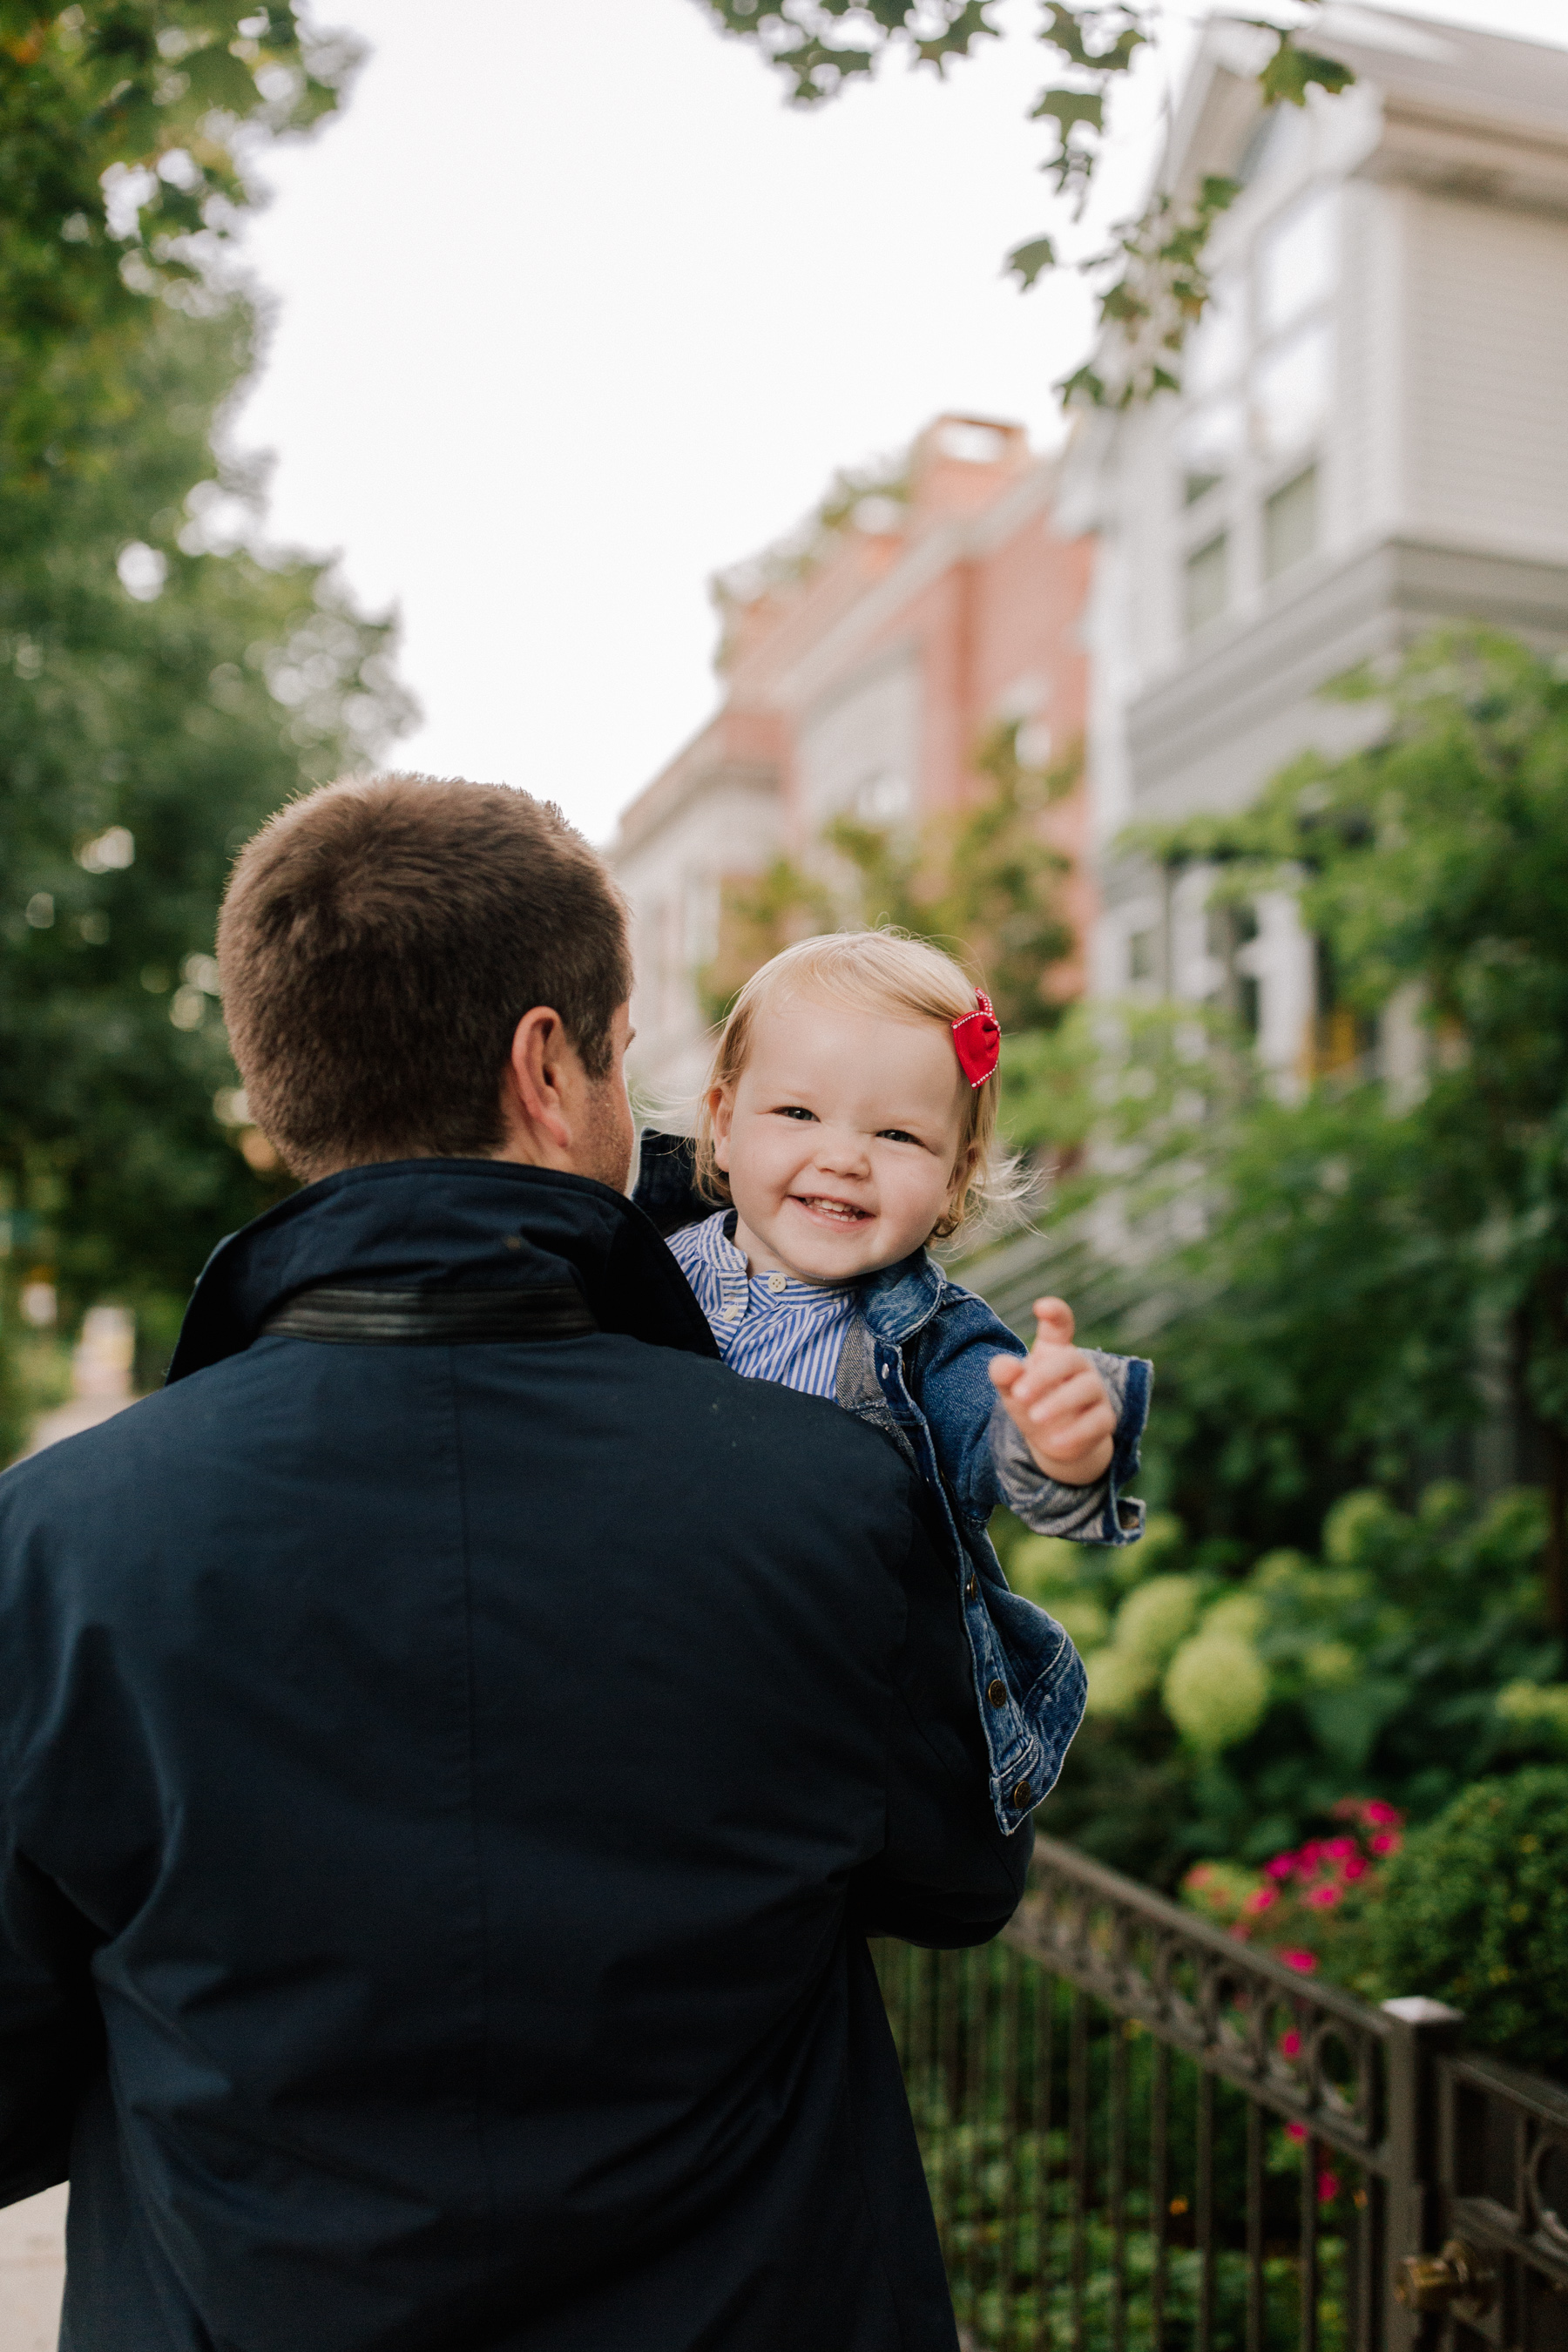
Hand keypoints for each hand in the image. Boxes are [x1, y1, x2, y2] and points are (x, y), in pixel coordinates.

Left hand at [988, 1297, 1114, 1486]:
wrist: (1054, 1439)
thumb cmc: (1031, 1402)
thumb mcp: (1012, 1388)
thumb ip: (1004, 1375)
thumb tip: (1002, 1366)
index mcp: (1055, 1350)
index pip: (1060, 1325)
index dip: (1055, 1313)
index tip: (1041, 1308)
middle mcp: (1079, 1366)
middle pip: (1069, 1359)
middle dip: (1043, 1376)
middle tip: (1018, 1394)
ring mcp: (1095, 1391)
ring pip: (1086, 1389)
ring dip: (1059, 1402)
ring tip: (1034, 1417)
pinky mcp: (1105, 1419)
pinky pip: (1096, 1422)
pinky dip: (1075, 1432)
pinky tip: (1053, 1441)